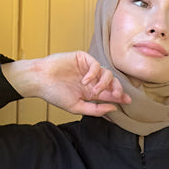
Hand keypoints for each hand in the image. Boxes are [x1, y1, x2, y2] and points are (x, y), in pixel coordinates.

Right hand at [2, 52, 131, 115]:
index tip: (128, 101)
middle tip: (117, 95)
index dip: (119, 97)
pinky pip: (96, 65)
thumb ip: (95, 109)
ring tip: (94, 91)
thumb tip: (113, 109)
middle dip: (116, 89)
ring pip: (106, 73)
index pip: (109, 94)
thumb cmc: (55, 94)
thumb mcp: (76, 107)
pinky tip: (85, 81)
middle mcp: (91, 80)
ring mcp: (87, 69)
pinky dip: (93, 73)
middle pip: (111, 83)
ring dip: (104, 83)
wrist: (40, 80)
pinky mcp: (82, 58)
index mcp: (90, 92)